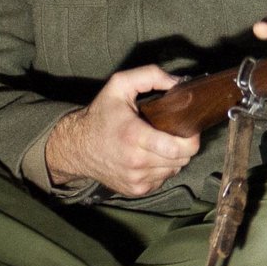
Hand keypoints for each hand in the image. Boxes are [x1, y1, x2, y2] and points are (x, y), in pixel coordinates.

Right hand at [46, 65, 199, 197]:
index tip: (188, 128)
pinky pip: (162, 179)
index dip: (191, 139)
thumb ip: (150, 76)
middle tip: (172, 132)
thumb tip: (177, 83)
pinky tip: (149, 156)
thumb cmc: (100, 115)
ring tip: (159, 143)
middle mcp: (136, 162)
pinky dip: (161, 168)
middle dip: (183, 146)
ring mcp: (136, 179)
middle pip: (181, 159)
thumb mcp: (119, 85)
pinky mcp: (135, 190)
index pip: (178, 148)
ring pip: (174, 170)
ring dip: (172, 157)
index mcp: (134, 136)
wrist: (75, 147)